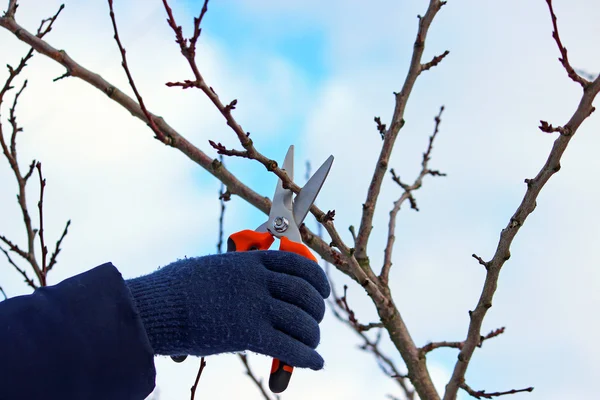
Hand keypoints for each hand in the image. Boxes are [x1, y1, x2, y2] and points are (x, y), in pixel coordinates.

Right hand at [126, 251, 330, 369]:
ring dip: (312, 336)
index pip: (297, 263)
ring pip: (301, 322)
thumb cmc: (174, 288)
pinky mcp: (247, 333)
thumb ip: (234, 274)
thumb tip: (243, 281)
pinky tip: (315, 362)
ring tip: (313, 345)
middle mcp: (258, 281)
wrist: (155, 306)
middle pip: (304, 294)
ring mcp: (254, 306)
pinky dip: (306, 357)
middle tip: (316, 320)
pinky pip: (288, 347)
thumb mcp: (211, 269)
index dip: (316, 278)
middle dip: (316, 310)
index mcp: (250, 261)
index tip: (322, 290)